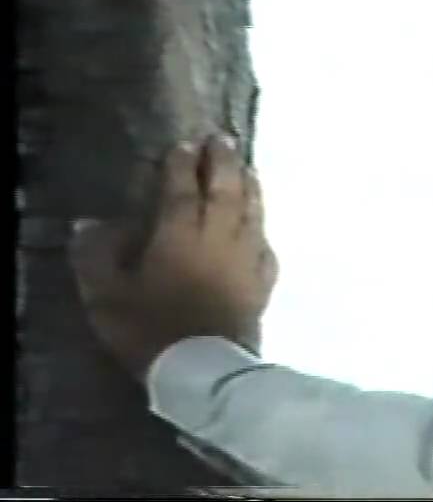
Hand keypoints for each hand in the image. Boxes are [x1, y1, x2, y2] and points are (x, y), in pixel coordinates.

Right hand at [69, 134, 278, 380]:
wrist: (206, 369)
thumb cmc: (151, 329)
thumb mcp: (108, 295)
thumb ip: (97, 255)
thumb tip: (90, 222)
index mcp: (179, 233)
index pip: (182, 189)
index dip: (181, 165)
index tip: (183, 145)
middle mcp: (219, 236)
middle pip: (226, 188)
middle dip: (223, 161)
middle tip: (222, 139)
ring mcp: (247, 257)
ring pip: (252, 210)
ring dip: (249, 184)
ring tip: (247, 168)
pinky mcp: (263, 281)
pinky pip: (265, 244)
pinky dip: (261, 228)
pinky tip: (259, 227)